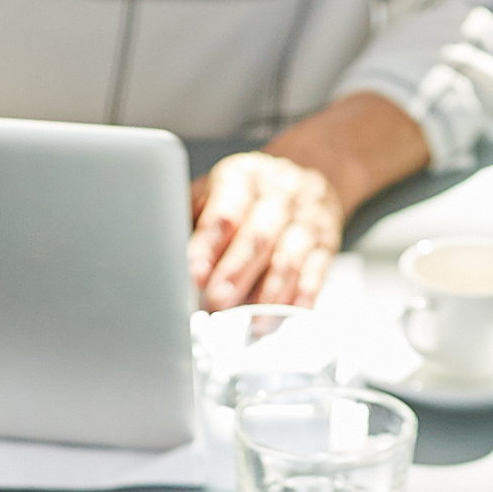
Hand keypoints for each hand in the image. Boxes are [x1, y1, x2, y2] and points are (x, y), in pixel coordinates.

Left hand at [189, 147, 349, 306]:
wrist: (308, 170)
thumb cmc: (249, 192)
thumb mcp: (217, 190)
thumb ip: (193, 221)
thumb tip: (165, 257)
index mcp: (243, 178)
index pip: (225, 213)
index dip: (209, 246)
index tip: (194, 273)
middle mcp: (278, 194)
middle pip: (258, 238)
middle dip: (236, 273)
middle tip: (217, 301)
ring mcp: (306, 218)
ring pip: (289, 259)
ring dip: (269, 295)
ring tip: (251, 321)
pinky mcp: (327, 241)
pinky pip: (317, 272)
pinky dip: (302, 297)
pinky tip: (288, 315)